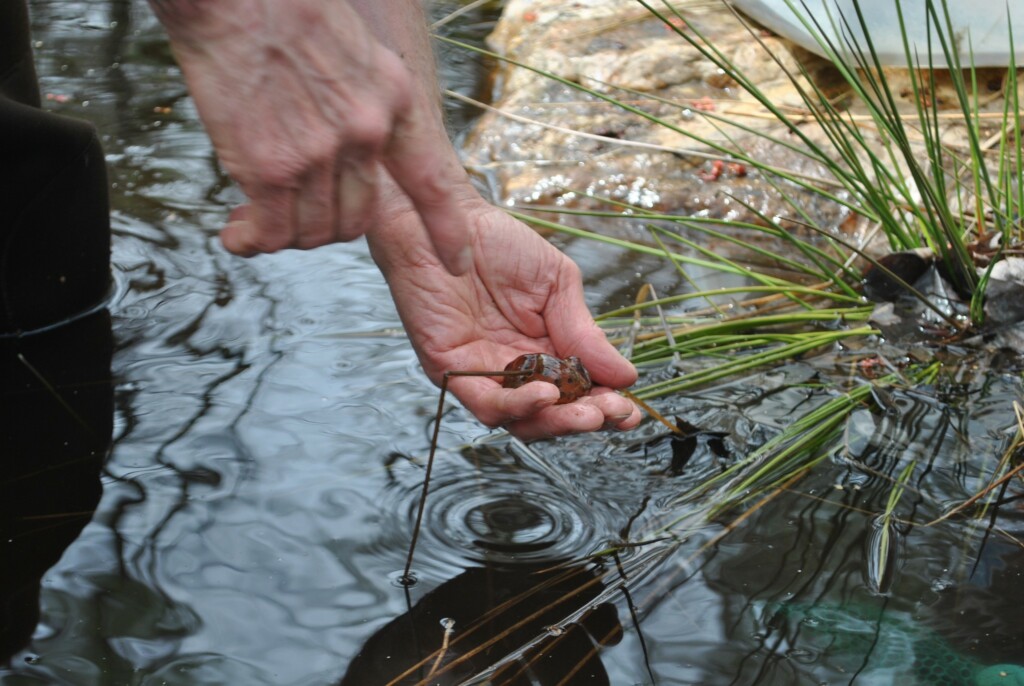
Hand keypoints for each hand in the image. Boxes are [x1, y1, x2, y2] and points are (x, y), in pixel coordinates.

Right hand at [151, 0, 471, 272]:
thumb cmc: (279, 10)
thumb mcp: (352, 51)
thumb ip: (360, 104)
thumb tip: (346, 151)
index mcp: (394, 97)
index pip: (432, 179)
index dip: (446, 228)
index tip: (457, 262)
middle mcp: (366, 131)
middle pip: (359, 217)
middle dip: (328, 226)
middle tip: (294, 213)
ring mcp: (320, 153)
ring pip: (317, 230)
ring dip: (288, 234)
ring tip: (257, 219)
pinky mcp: (270, 167)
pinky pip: (273, 231)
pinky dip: (255, 240)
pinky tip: (237, 232)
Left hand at [369, 196, 640, 440]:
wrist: (446, 218)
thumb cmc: (497, 243)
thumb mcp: (557, 285)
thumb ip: (585, 332)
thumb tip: (626, 376)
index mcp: (543, 350)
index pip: (577, 392)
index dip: (605, 406)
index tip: (631, 411)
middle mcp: (513, 370)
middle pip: (552, 415)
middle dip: (587, 419)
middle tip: (615, 414)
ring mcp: (481, 373)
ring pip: (522, 420)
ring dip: (558, 422)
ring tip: (588, 413)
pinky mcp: (450, 369)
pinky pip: (485, 403)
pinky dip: (518, 407)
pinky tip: (546, 395)